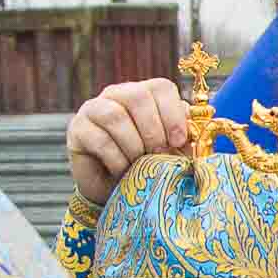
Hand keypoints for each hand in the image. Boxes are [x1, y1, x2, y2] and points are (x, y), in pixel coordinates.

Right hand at [65, 78, 189, 208]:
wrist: (113, 190)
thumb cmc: (145, 166)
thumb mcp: (169, 150)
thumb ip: (182, 136)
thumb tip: (199, 130)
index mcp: (144, 93)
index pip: (161, 87)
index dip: (173, 114)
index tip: (178, 141)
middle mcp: (117, 94)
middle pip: (137, 96)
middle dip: (153, 130)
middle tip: (159, 155)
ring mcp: (94, 109)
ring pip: (115, 116)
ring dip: (133, 145)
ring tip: (139, 164)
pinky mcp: (77, 129)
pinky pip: (99, 138)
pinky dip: (116, 158)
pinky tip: (122, 171)